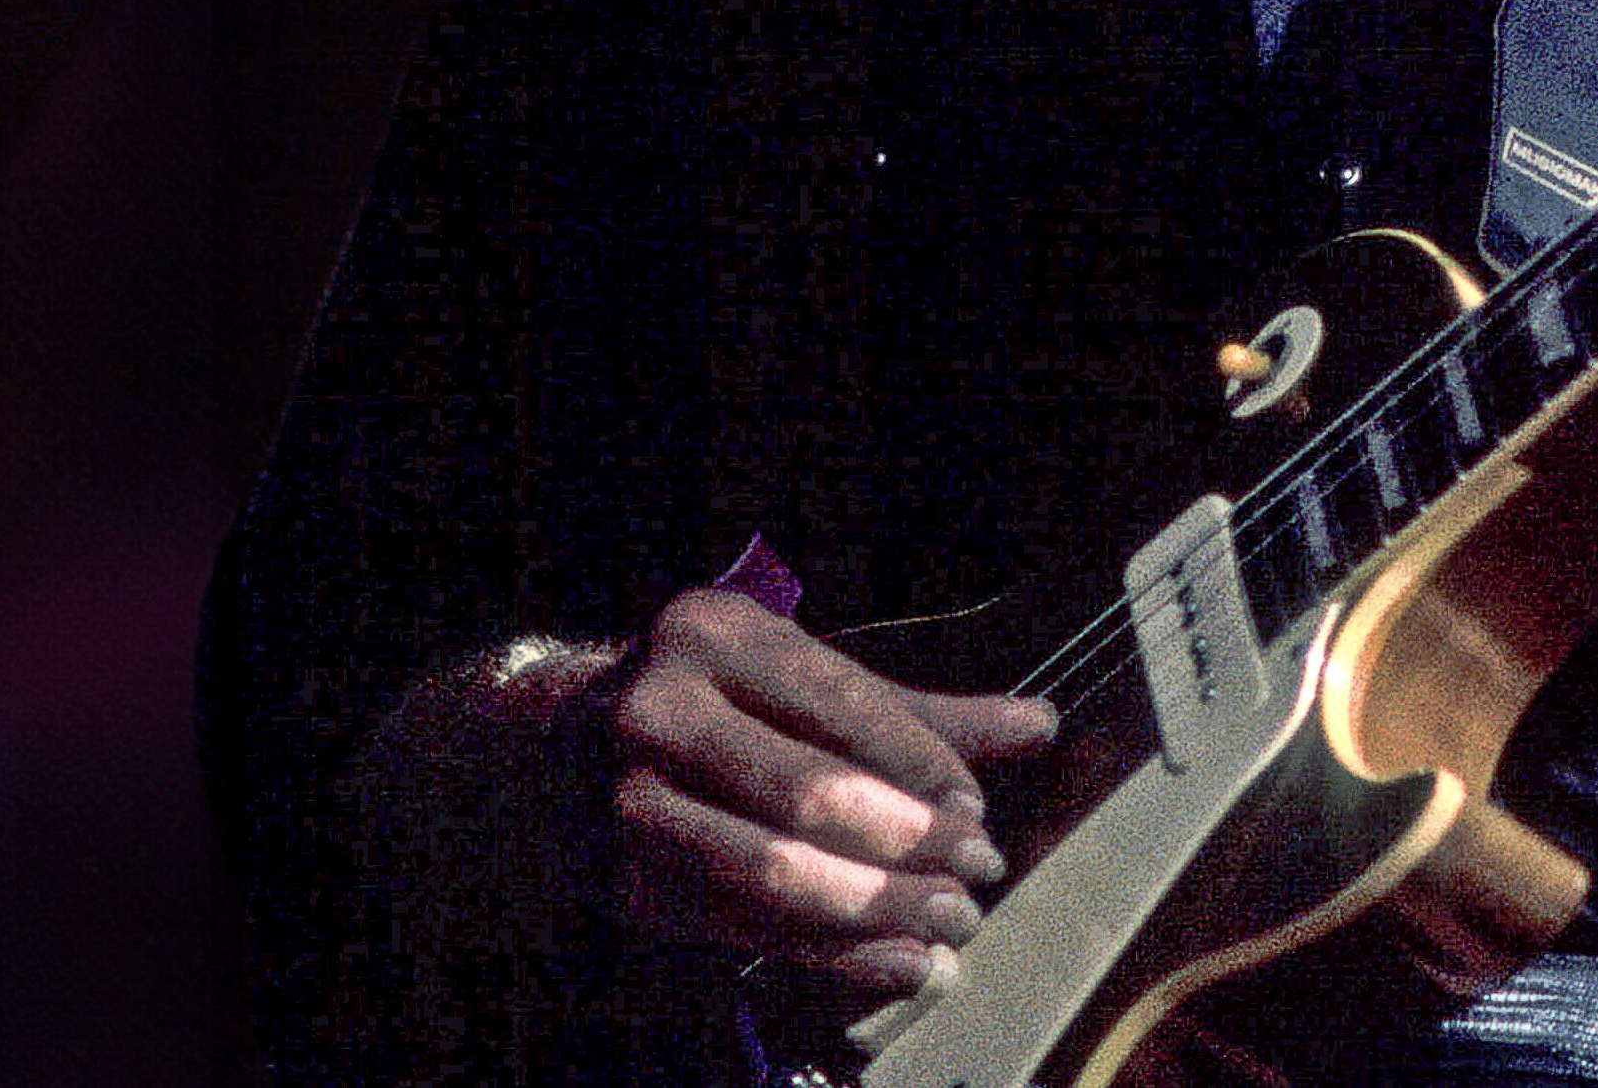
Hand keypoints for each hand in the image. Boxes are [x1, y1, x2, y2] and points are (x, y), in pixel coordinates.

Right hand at [598, 585, 1058, 997]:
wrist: (555, 746)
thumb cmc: (717, 708)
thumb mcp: (802, 683)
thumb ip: (919, 714)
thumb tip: (1042, 725)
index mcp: (713, 633)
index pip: (841, 702)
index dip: (922, 764)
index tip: (978, 812)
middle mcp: (659, 709)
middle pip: (808, 791)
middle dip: (909, 842)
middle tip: (978, 878)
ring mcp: (627, 801)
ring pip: (772, 870)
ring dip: (876, 908)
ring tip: (949, 928)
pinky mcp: (623, 884)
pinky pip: (742, 929)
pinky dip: (831, 954)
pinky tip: (896, 964)